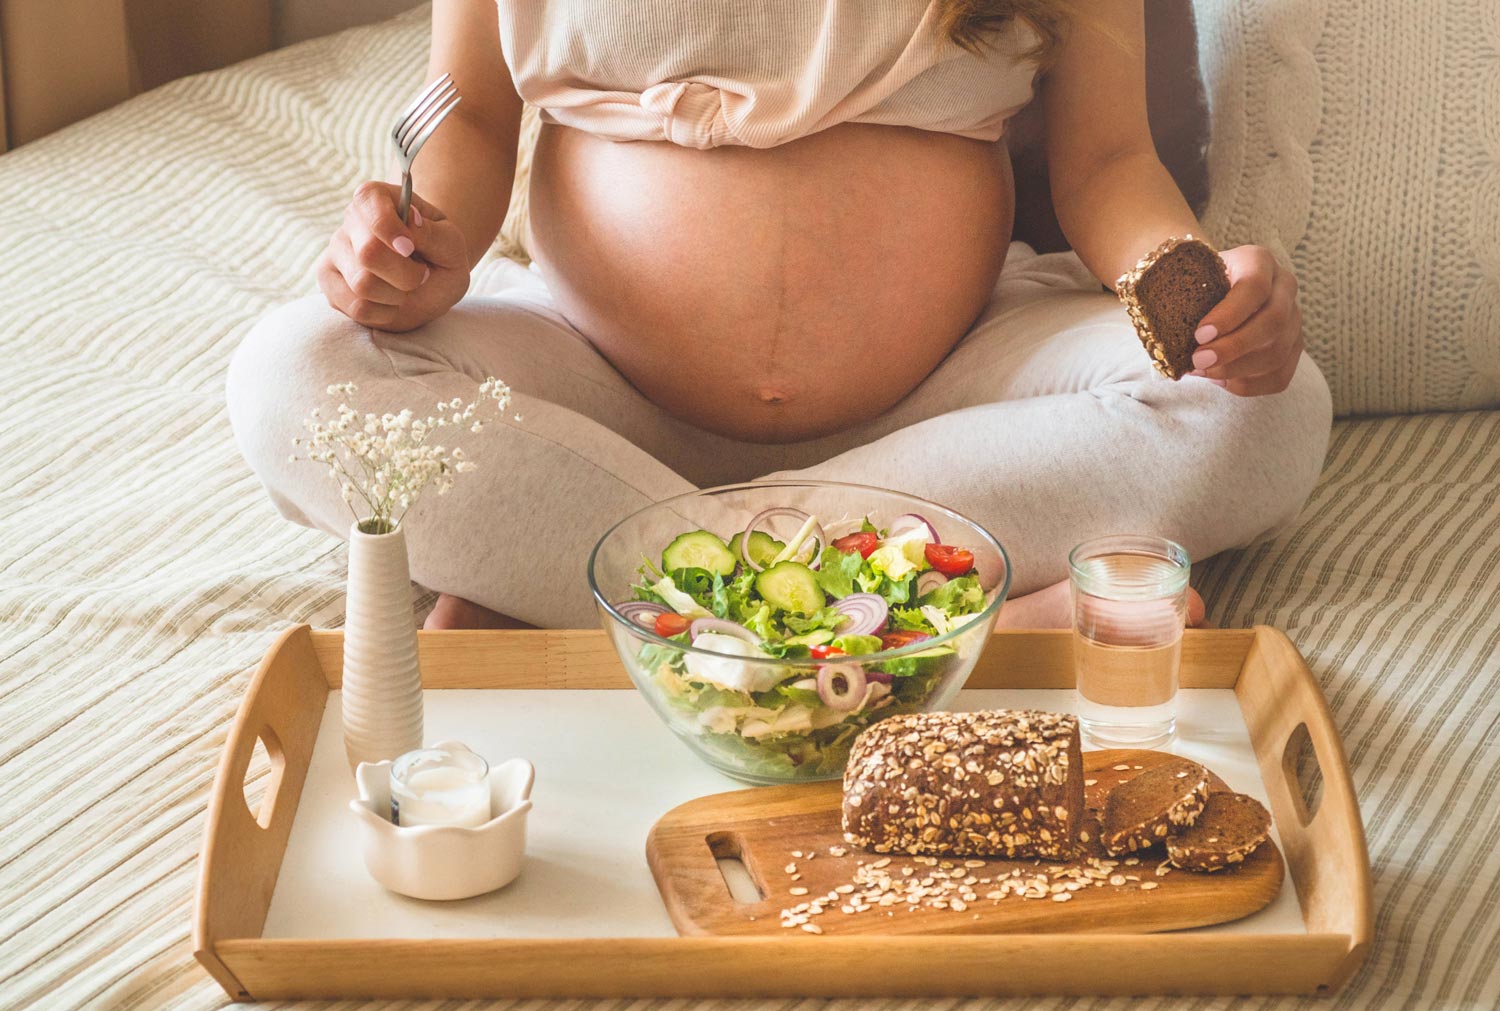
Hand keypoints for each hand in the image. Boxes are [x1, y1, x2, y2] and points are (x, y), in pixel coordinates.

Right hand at [316, 181, 469, 331]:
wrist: (432, 285)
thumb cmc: (441, 257)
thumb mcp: (452, 244)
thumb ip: (435, 233)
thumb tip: (411, 221)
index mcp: (377, 198)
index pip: (369, 202)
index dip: (390, 229)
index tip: (410, 249)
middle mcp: (350, 221)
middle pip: (368, 253)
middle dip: (406, 274)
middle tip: (421, 274)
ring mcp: (336, 253)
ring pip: (362, 284)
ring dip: (397, 295)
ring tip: (406, 288)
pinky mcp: (331, 284)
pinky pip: (356, 307)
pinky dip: (384, 313)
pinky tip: (391, 302)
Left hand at [1187, 245, 1303, 395]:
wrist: (1213, 290)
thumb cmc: (1196, 285)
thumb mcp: (1189, 278)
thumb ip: (1181, 296)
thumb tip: (1163, 334)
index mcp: (1258, 260)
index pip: (1254, 287)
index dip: (1229, 315)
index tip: (1200, 335)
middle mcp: (1284, 287)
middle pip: (1273, 322)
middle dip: (1233, 347)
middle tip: (1198, 361)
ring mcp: (1294, 319)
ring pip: (1277, 352)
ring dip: (1236, 369)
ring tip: (1202, 372)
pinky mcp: (1293, 348)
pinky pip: (1279, 375)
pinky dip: (1247, 384)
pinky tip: (1220, 380)